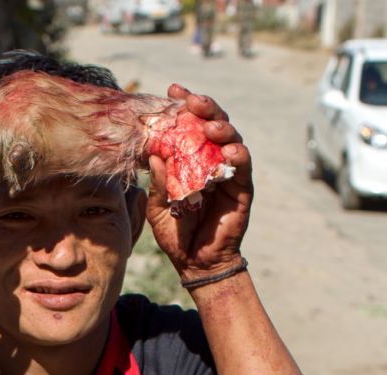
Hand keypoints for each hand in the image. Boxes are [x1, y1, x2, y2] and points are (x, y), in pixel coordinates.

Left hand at [146, 85, 252, 281]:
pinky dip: (238, 156)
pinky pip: (242, 167)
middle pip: (213, 124)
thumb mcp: (160, 207)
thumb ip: (160, 183)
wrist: (195, 262)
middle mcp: (210, 161)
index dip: (183, 107)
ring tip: (210, 126)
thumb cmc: (176, 233)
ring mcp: (227, 173)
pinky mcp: (241, 189)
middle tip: (192, 101)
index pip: (189, 126)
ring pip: (231, 140)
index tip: (173, 90)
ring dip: (222, 128)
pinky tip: (230, 151)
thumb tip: (155, 156)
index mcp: (190, 160)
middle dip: (205, 108)